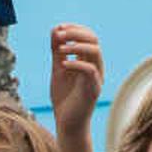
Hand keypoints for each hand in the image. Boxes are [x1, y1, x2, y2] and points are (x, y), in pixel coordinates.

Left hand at [47, 23, 103, 142]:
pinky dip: (76, 63)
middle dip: (75, 33)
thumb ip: (57, 51)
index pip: (88, 36)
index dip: (75, 28)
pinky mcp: (93, 89)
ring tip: (60, 47)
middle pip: (93, 39)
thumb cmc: (64, 98)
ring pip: (95, 51)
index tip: (58, 28)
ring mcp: (96, 77)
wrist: (67, 124)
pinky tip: (63, 64)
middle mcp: (96, 66)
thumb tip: (55, 29)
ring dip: (77, 45)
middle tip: (59, 34)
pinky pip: (89, 70)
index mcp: (88, 60)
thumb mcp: (58, 69)